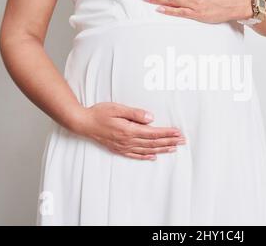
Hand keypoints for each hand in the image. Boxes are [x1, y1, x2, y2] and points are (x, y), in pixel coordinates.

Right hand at [69, 103, 185, 160]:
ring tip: (174, 148)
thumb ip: (135, 113)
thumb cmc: (99, 113)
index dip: (167, 133)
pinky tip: (154, 156)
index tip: (179, 133)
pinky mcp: (118, 149)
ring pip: (147, 150)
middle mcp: (128, 141)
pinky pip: (135, 155)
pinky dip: (146, 156)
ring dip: (162, 149)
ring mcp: (123, 146)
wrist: (83, 123)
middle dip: (169, 142)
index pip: (153, 133)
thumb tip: (151, 118)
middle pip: (153, 143)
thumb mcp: (117, 108)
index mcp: (129, 130)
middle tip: (182, 141)